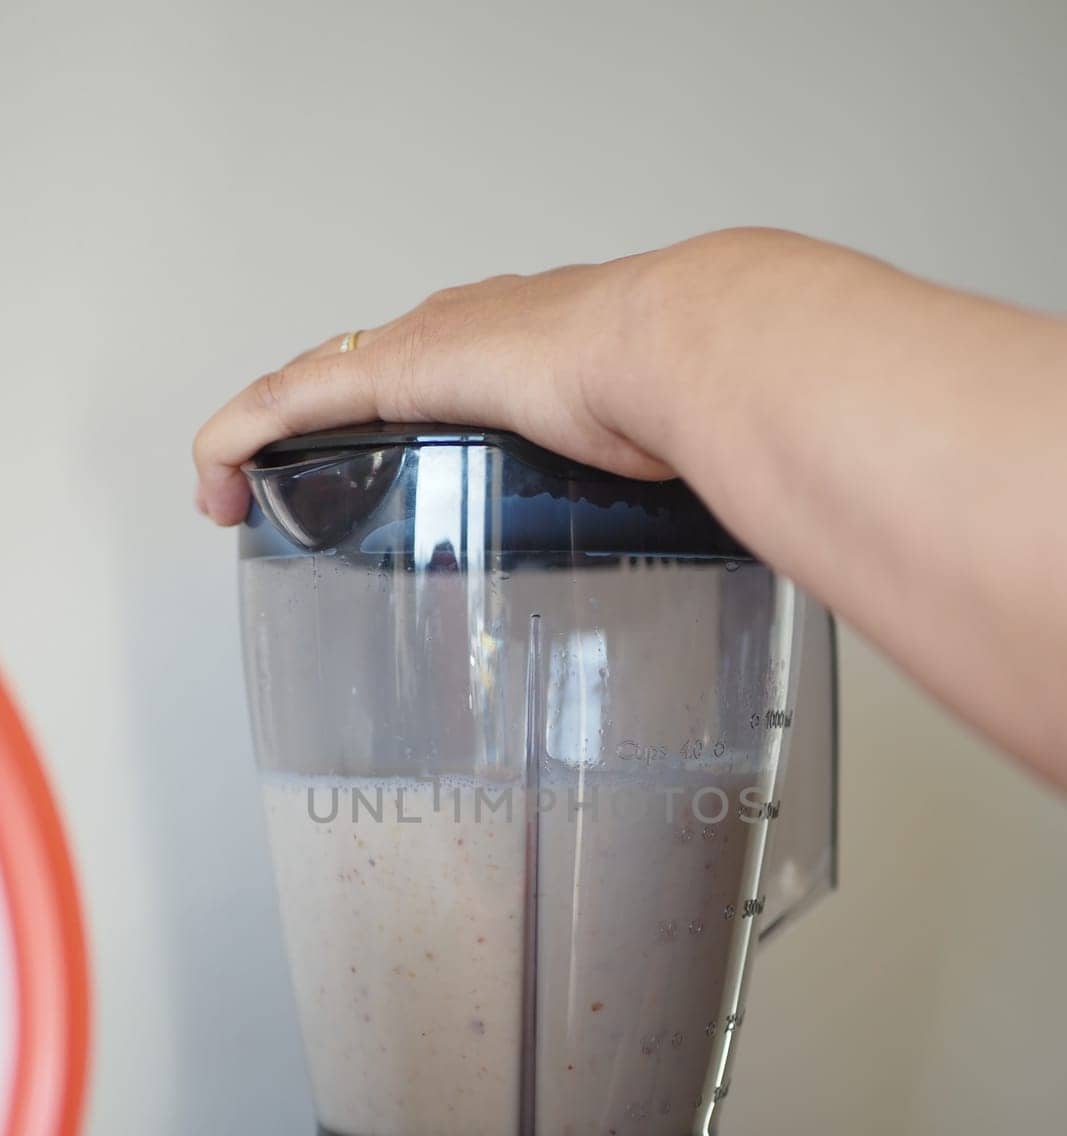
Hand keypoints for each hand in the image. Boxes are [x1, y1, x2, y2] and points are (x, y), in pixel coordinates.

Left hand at [193, 252, 678, 525]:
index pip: (425, 369)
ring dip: (262, 438)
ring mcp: (417, 350)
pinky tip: (213, 483)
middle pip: (351, 373)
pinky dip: (237, 440)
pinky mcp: (384, 375)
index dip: (382, 406)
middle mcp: (454, 332)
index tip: (370, 463)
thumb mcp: (633, 446)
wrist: (674, 351)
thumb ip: (627, 470)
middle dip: (306, 426)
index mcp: (512, 347)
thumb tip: (669, 519)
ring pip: (305, 386)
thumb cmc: (677, 397)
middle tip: (281, 485)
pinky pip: (281, 404)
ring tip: (235, 495)